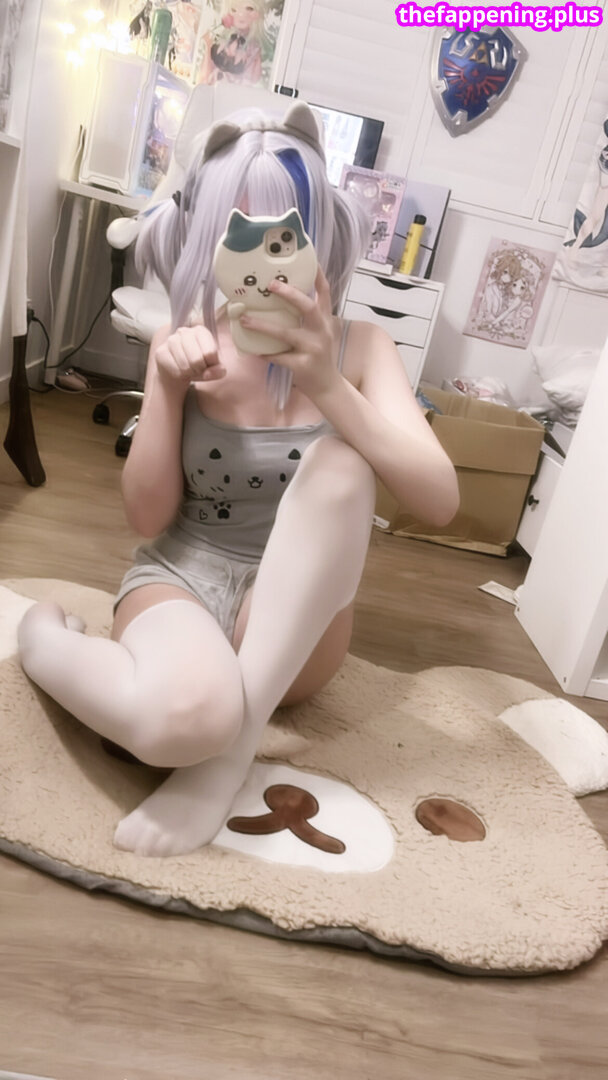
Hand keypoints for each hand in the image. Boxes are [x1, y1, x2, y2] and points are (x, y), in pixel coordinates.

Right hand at [153, 325, 225, 385]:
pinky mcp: (161, 352)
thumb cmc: (198, 366)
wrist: (177, 372)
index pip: (210, 352)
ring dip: (190, 373)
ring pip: (186, 366)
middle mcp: (184, 331)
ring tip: (189, 370)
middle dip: (200, 370)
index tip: (208, 364)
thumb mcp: (213, 368)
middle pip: (197, 359)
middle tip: (198, 369)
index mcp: (201, 331)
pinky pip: (175, 370)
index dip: (211, 364)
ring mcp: (170, 340)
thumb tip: (216, 372)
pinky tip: (179, 371)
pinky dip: (180, 375)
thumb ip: (218, 370)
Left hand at [239, 268, 340, 402]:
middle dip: (289, 294)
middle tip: (271, 284)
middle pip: (308, 307)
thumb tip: (278, 302)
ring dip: (264, 326)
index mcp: (326, 321)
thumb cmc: (318, 356)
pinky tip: (254, 350)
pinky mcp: (304, 365)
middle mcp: (322, 331)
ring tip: (245, 320)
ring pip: (286, 333)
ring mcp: (314, 348)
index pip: (325, 293)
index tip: (309, 259)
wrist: (327, 386)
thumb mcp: (319, 334)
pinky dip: (265, 353)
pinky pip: (279, 357)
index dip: (317, 275)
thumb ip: (306, 319)